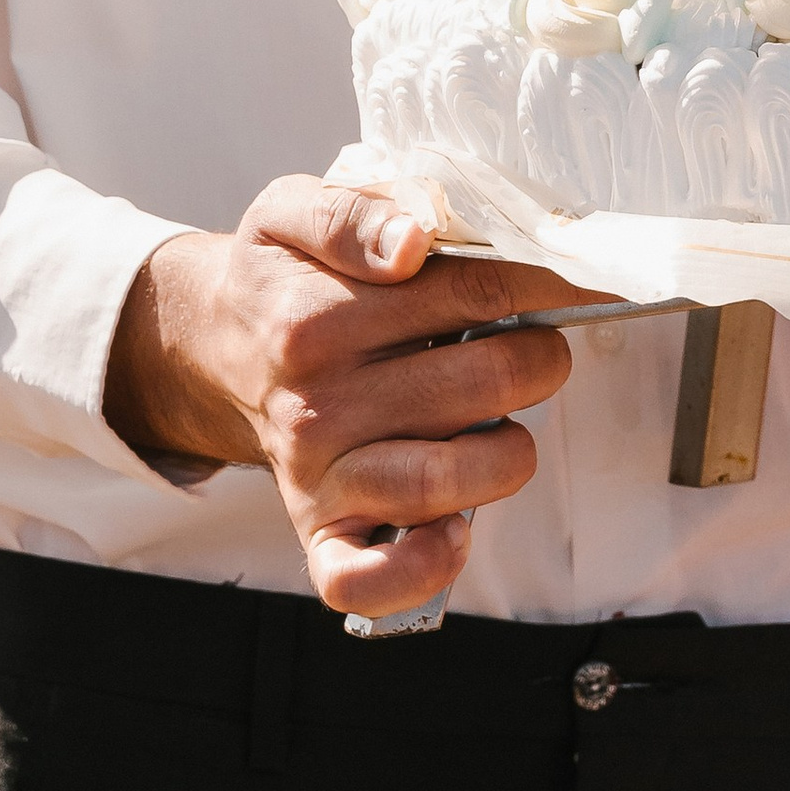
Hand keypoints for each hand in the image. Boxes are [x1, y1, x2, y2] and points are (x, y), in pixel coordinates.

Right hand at [104, 178, 592, 624]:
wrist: (220, 349)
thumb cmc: (280, 281)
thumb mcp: (294, 211)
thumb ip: (352, 212)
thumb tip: (409, 242)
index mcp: (313, 317)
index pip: (470, 291)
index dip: (541, 284)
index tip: (569, 282)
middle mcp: (315, 403)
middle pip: (481, 382)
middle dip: (538, 358)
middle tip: (534, 347)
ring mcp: (318, 476)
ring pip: (443, 480)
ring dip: (507, 450)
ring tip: (503, 423)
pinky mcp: (321, 534)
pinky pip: (372, 579)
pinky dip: (428, 562)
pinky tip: (456, 525)